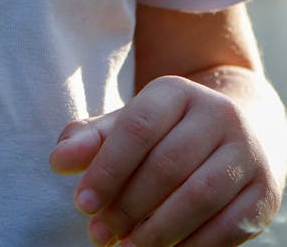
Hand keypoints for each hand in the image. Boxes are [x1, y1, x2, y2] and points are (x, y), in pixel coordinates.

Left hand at [50, 74, 282, 245]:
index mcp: (177, 92)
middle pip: (167, 165)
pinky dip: (191, 246)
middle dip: (127, 205)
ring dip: (157, 230)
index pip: (138, 127)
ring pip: (197, 197)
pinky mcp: (264, 192)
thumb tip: (59, 160)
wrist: (240, 130)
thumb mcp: (130, 124)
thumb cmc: (168, 132)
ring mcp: (245, 152)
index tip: (82, 202)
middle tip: (98, 233)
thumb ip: (93, 139)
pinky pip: (227, 226)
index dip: (107, 167)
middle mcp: (217, 114)